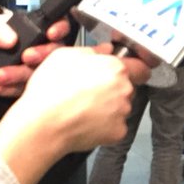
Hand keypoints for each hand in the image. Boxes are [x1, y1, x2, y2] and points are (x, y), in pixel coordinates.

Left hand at [0, 9, 74, 96]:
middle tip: (27, 57)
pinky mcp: (22, 86)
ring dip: (23, 75)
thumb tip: (11, 39)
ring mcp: (30, 69)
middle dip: (43, 55)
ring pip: (41, 74)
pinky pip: (26, 90)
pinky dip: (12, 90)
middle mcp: (35, 49)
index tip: (51, 33)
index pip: (55, 25)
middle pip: (53, 52)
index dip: (60, 28)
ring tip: (0, 76)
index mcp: (28, 29)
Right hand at [0, 47, 140, 183]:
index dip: (130, 70)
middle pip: (126, 88)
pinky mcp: (118, 132)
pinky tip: (85, 123)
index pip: (140, 67)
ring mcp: (123, 111)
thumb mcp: (64, 56)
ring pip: (120, 107)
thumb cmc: (50, 89)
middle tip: (89, 93)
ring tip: (82, 109)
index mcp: (115, 67)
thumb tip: (105, 50)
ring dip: (108, 108)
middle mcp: (125, 88)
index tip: (117, 75)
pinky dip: (104, 127)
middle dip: (112, 90)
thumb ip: (91, 51)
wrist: (43, 124)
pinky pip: (115, 127)